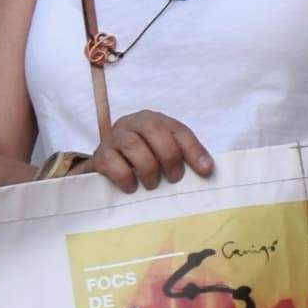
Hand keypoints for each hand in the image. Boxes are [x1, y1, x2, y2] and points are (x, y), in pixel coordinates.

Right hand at [86, 109, 219, 193]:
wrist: (106, 166)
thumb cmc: (140, 161)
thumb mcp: (162, 155)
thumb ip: (181, 158)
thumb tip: (207, 171)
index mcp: (154, 121)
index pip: (178, 130)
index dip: (194, 150)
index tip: (206, 171)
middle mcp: (133, 123)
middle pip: (154, 130)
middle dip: (169, 156)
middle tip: (174, 178)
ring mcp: (114, 137)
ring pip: (133, 144)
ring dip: (148, 167)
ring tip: (152, 184)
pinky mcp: (100, 154)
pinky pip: (112, 161)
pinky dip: (125, 176)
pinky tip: (131, 187)